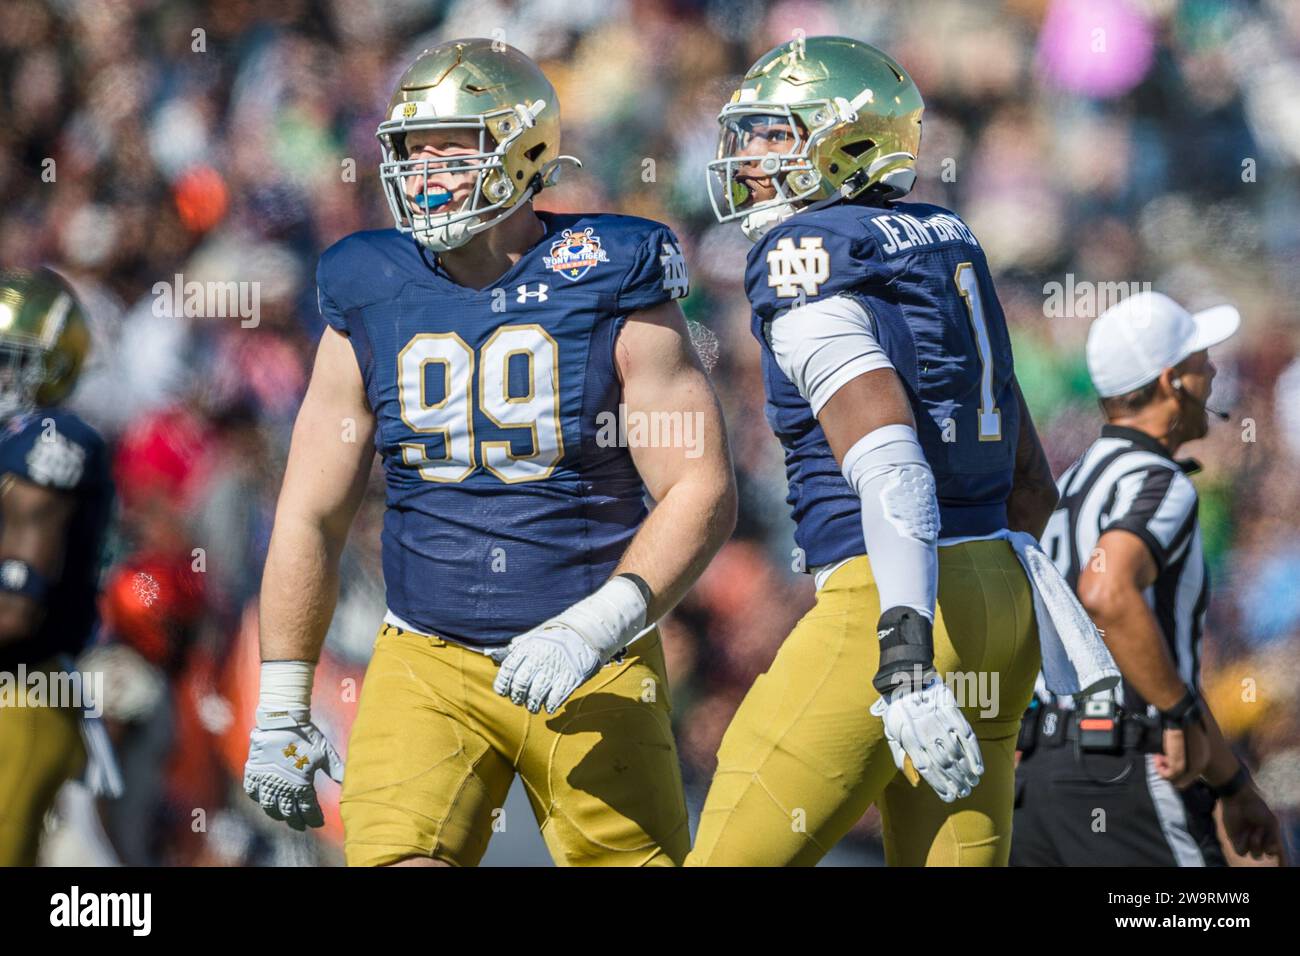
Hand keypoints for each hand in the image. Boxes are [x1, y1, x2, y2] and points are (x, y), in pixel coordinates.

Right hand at [244, 707, 344, 829]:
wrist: (283, 720)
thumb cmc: (306, 736)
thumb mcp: (325, 752)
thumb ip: (335, 769)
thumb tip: (345, 782)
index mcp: (301, 784)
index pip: (308, 810)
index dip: (314, 818)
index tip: (319, 823)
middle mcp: (282, 787)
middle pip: (288, 812)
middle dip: (296, 821)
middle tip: (301, 825)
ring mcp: (266, 781)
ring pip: (269, 806)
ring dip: (277, 814)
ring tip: (283, 816)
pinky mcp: (254, 772)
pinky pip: (253, 792)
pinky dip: (258, 798)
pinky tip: (264, 799)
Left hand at [493, 621, 601, 713]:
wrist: (587, 633)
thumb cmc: (557, 638)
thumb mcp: (535, 636)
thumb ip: (518, 647)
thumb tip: (496, 655)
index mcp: (528, 647)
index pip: (507, 669)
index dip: (502, 684)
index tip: (504, 691)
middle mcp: (540, 658)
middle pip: (520, 685)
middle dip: (517, 697)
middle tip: (520, 701)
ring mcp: (555, 668)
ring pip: (536, 695)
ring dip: (532, 705)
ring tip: (534, 706)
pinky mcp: (571, 677)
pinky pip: (555, 698)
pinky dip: (550, 706)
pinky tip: (550, 706)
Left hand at [870, 675, 982, 802]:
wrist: (907, 680)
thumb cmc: (899, 711)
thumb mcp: (892, 735)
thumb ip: (902, 758)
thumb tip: (916, 781)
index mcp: (909, 740)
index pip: (927, 769)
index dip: (940, 785)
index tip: (949, 797)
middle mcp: (926, 733)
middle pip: (944, 764)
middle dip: (956, 782)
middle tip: (964, 793)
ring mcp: (940, 723)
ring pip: (957, 753)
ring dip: (966, 772)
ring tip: (972, 784)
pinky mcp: (953, 713)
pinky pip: (967, 737)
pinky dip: (974, 754)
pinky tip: (978, 768)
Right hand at [1156, 723, 1210, 788]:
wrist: (1181, 716)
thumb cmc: (1182, 722)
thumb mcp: (1186, 737)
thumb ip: (1183, 748)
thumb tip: (1172, 755)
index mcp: (1203, 758)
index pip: (1190, 773)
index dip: (1174, 767)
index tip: (1165, 757)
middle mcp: (1200, 764)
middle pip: (1183, 780)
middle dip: (1168, 772)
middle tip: (1160, 759)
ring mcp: (1192, 766)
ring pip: (1176, 781)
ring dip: (1163, 771)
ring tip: (1158, 758)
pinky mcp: (1181, 765)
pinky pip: (1169, 776)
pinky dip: (1160, 770)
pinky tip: (1157, 758)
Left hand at [1220, 785, 1285, 862]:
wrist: (1238, 799)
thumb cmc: (1257, 808)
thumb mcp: (1271, 822)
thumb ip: (1274, 838)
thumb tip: (1271, 853)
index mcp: (1267, 836)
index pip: (1272, 852)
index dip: (1272, 849)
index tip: (1270, 840)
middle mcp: (1257, 840)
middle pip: (1264, 854)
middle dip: (1264, 844)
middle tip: (1259, 828)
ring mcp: (1245, 840)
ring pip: (1255, 855)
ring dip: (1255, 844)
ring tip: (1251, 830)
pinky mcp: (1234, 839)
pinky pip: (1241, 852)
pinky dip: (1243, 844)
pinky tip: (1242, 832)